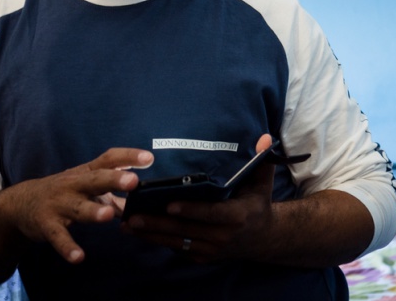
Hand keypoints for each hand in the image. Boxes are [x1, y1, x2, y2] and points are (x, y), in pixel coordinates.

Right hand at [0, 148, 152, 265]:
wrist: (21, 204)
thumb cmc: (65, 193)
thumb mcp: (88, 187)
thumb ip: (117, 193)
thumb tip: (146, 198)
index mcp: (86, 173)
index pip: (108, 160)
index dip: (128, 157)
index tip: (148, 158)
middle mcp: (73, 185)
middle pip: (95, 180)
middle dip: (114, 179)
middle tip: (133, 181)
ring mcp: (59, 204)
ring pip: (78, 207)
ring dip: (93, 211)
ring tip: (108, 214)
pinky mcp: (47, 224)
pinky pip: (59, 237)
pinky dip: (67, 247)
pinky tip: (78, 257)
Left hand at [119, 134, 275, 262]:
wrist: (262, 239)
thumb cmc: (257, 204)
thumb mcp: (262, 182)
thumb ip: (261, 160)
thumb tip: (266, 137)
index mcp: (237, 216)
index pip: (211, 214)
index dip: (191, 210)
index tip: (169, 204)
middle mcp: (223, 236)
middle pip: (187, 230)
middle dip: (158, 223)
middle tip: (134, 215)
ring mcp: (212, 250)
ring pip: (178, 242)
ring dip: (152, 234)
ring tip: (129, 224)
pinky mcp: (203, 257)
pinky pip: (178, 249)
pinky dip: (159, 241)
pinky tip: (140, 233)